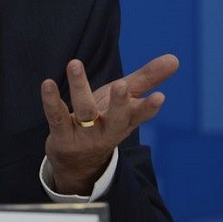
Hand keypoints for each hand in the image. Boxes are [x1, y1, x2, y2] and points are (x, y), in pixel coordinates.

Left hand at [40, 54, 178, 194]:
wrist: (78, 162)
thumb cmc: (105, 122)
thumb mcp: (126, 101)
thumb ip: (148, 79)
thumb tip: (175, 59)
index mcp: (126, 121)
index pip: (140, 115)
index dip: (149, 108)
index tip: (159, 97)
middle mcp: (108, 130)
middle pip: (116, 118)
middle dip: (119, 103)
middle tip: (121, 86)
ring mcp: (85, 136)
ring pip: (84, 112)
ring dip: (79, 88)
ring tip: (75, 64)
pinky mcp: (62, 136)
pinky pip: (56, 117)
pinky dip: (51, 101)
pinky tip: (48, 83)